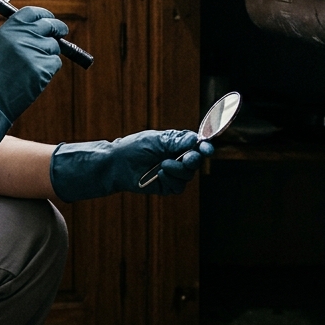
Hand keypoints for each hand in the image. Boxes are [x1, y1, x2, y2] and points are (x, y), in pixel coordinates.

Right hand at [0, 7, 66, 184]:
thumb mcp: (0, 48)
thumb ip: (19, 34)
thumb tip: (44, 26)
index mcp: (8, 30)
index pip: (33, 13)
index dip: (44, 15)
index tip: (50, 19)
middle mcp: (21, 37)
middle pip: (49, 25)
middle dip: (58, 28)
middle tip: (62, 32)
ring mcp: (33, 52)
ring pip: (54, 47)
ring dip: (49, 55)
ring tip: (31, 69)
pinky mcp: (43, 68)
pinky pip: (55, 63)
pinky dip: (49, 70)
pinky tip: (34, 78)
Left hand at [49, 129, 214, 201]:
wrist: (117, 164)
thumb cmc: (134, 147)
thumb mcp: (156, 139)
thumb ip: (176, 140)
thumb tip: (196, 138)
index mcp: (176, 144)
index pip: (197, 145)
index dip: (205, 147)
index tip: (207, 148)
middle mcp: (177, 158)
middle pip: (196, 161)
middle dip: (194, 159)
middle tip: (189, 158)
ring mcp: (173, 173)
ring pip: (188, 175)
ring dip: (178, 169)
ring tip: (162, 164)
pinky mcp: (167, 186)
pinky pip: (178, 186)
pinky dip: (170, 179)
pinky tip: (159, 174)